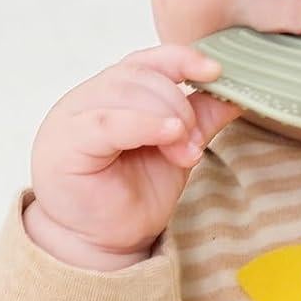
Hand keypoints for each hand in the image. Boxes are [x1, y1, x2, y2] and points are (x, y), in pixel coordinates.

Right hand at [28, 44, 243, 262]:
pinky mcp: (65, 142)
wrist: (99, 242)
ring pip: (126, 92)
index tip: (216, 71)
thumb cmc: (130, 196)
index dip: (182, 58)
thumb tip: (235, 94)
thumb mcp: (176, 151)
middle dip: (180, 106)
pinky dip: (144, 124)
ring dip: (167, 118)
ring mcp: (72, 116)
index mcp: (113, 92)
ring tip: (184, 153)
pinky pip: (107, 121)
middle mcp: (89, 97)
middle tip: (195, 143)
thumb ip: (199, 120)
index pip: (148, 59)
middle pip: (141, 75)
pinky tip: (169, 136)